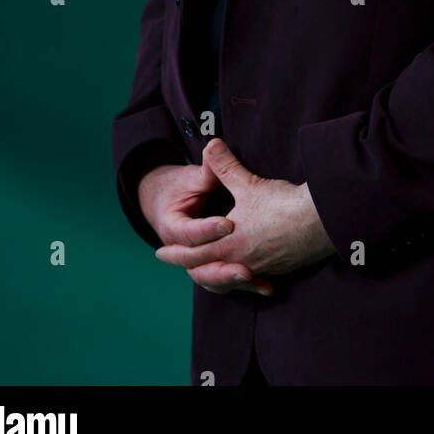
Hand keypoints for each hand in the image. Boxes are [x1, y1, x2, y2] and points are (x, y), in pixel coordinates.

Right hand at [137, 156, 269, 297]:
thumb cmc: (179, 188)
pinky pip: (228, 282)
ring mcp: (197, 262)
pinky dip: (246, 286)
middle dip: (223, 270)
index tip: (228, 224)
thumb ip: (208, 169)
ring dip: (234, 281)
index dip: (208, 229)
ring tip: (255, 279)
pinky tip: (268, 287)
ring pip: (214, 280)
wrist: (165, 203)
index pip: (189, 233)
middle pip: (199, 267)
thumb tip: (215, 146)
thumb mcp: (192, 178)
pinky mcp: (213, 266)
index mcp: (172, 226)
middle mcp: (181, 251)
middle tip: (245, 269)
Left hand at [152, 138, 337, 295]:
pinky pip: (259, 277)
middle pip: (211, 270)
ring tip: (215, 268)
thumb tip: (210, 143)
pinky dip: (249, 276)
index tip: (161, 253)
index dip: (175, 253)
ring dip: (221, 274)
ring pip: (235, 277)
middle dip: (193, 266)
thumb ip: (225, 166)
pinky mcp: (283, 268)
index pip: (193, 254)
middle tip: (180, 265)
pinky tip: (252, 270)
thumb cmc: (283, 205)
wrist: (322, 222)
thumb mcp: (248, 183)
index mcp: (230, 245)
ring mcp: (265, 268)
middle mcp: (244, 262)